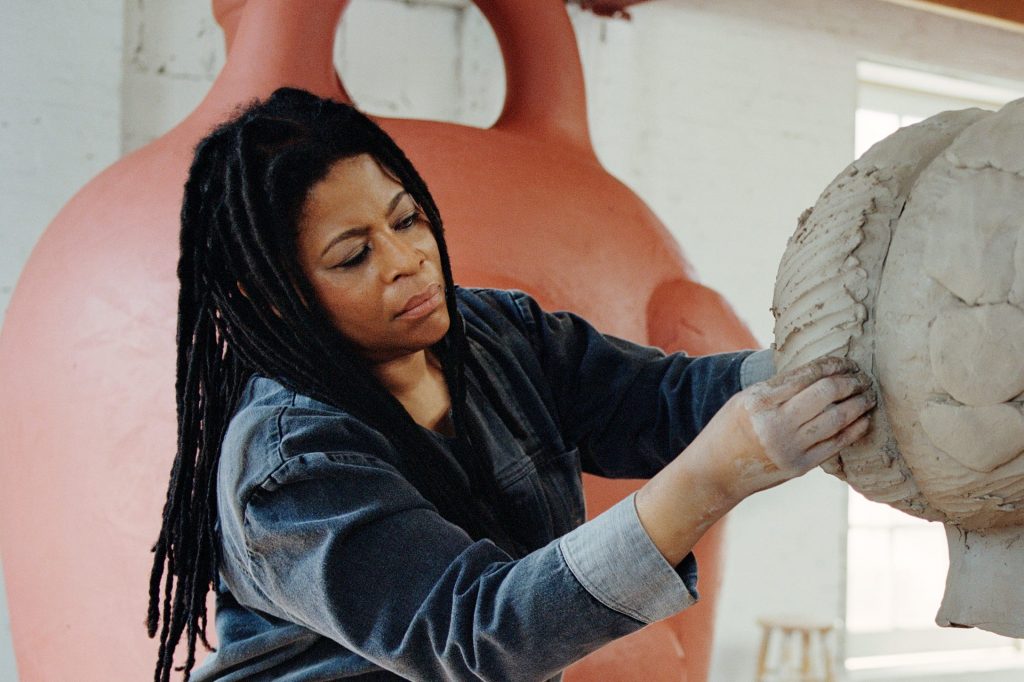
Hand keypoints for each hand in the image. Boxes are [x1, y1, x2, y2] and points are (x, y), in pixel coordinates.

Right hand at [697, 355, 874, 500]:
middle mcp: (775, 423)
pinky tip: (862, 420)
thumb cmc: (728, 430)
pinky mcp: (799, 466)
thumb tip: (817, 373)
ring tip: (867, 397)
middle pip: (825, 394)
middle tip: (862, 377)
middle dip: (849, 383)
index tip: (845, 362)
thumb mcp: (744, 400)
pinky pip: (835, 444)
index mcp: (759, 400)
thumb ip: (777, 389)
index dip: (830, 366)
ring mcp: (789, 447)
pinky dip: (853, 430)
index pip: (804, 375)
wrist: (713, 472)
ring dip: (857, 405)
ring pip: (836, 419)